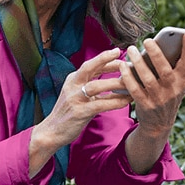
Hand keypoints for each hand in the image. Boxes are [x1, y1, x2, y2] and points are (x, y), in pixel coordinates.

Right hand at [28, 48, 131, 175]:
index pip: (90, 64)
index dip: (105, 58)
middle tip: (126, 61)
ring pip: (97, 85)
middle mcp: (72, 86)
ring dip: (116, 83)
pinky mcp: (79, 112)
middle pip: (89, 67)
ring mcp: (75, 98)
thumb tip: (116, 80)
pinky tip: (126, 101)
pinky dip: (115, 101)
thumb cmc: (69, 113)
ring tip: (132, 83)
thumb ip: (93, 87)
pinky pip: (101, 104)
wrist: (52, 131)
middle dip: (107, 61)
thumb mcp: (78, 95)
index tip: (119, 52)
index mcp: (72, 80)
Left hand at [119, 34, 184, 139]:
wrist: (159, 124)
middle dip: (156, 54)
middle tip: (147, 40)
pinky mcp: (145, 105)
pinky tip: (123, 66)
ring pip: (148, 79)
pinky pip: (135, 89)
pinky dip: (128, 77)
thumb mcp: (182, 86)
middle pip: (165, 70)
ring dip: (138, 63)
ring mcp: (159, 98)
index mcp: (183, 81)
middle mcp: (173, 90)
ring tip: (131, 49)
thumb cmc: (170, 96)